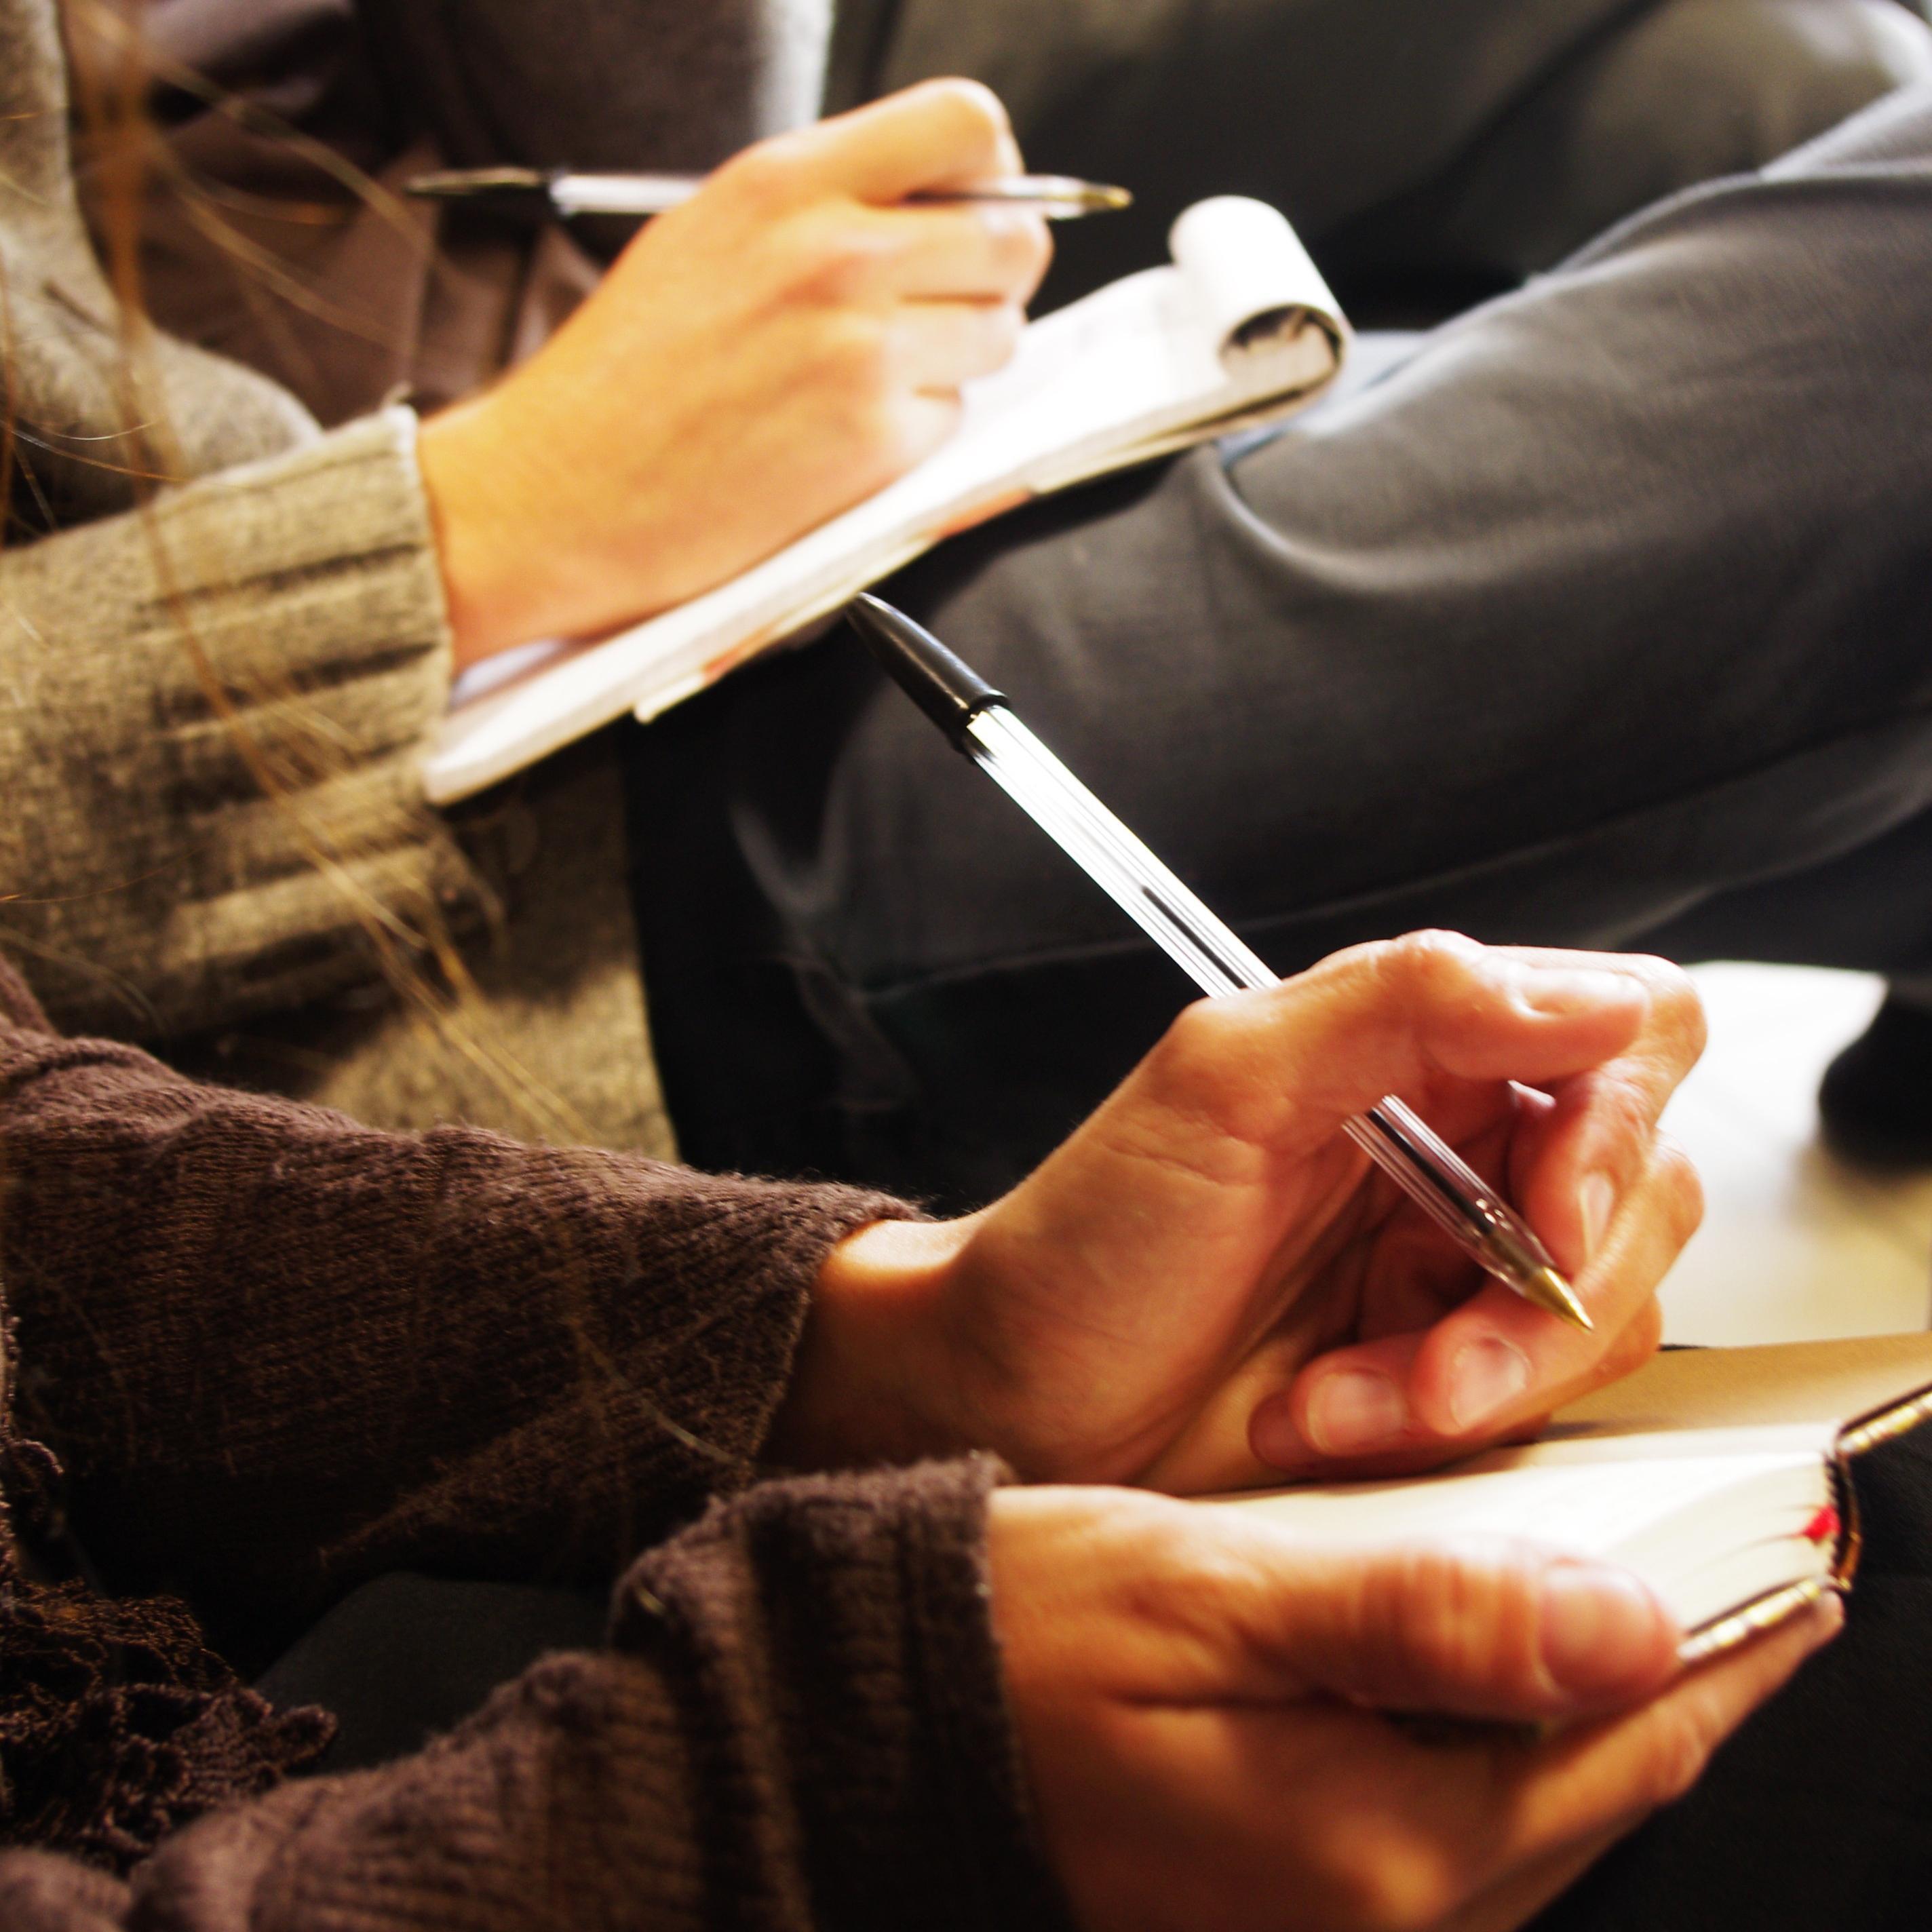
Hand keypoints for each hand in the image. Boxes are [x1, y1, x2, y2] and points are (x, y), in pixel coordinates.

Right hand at [416, 81, 1050, 665]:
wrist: (559, 491)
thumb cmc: (624, 376)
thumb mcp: (709, 235)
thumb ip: (820, 208)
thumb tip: (929, 212)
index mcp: (787, 182)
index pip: (966, 126)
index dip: (994, 175)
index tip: (975, 212)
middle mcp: (836, 253)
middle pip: (1012, 241)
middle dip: (990, 280)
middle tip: (937, 313)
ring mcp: (862, 351)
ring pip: (996, 334)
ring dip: (954, 360)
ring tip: (864, 380)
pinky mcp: (874, 442)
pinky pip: (949, 418)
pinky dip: (910, 433)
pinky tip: (833, 439)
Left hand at [769, 932, 1704, 1491]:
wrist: (1008, 1402)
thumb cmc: (1084, 1243)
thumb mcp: (1218, 1085)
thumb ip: (1400, 1004)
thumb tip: (1593, 996)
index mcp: (1417, 1051)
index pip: (1628, 1038)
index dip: (1620, 1131)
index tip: (1549, 1222)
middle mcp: (1457, 1152)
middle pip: (1644, 1197)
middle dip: (1541, 1303)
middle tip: (1429, 1364)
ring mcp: (1457, 1273)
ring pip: (1602, 1321)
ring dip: (1478, 1381)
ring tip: (1336, 1401)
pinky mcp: (1449, 1381)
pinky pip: (1538, 1412)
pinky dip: (1438, 1434)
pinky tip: (1325, 1424)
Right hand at [990, 1486, 1838, 1931]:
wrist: (883, 1724)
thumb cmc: (1021, 1640)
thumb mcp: (1211, 1592)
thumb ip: (1416, 1618)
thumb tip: (1618, 1623)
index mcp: (1373, 1842)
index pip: (1619, 1738)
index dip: (1728, 1642)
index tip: (1797, 1566)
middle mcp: (1377, 1916)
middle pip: (1596, 1789)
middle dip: (1681, 1672)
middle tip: (1743, 1569)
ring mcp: (1337, 1923)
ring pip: (1538, 1814)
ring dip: (1599, 1708)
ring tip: (1642, 1600)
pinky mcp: (1298, 1901)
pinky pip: (1461, 1829)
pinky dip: (1511, 1744)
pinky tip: (1498, 1667)